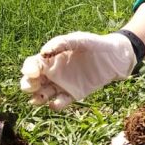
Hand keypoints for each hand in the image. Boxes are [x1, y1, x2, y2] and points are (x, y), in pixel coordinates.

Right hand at [20, 32, 136, 109]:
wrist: (116, 57)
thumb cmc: (96, 44)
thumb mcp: (80, 40)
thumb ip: (62, 43)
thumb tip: (43, 52)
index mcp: (51, 58)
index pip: (32, 64)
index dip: (28, 69)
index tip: (33, 72)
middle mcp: (53, 72)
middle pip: (32, 81)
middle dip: (27, 85)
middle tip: (32, 85)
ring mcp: (62, 84)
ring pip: (42, 94)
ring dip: (37, 98)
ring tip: (38, 99)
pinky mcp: (73, 94)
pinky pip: (60, 102)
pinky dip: (56, 105)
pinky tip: (56, 103)